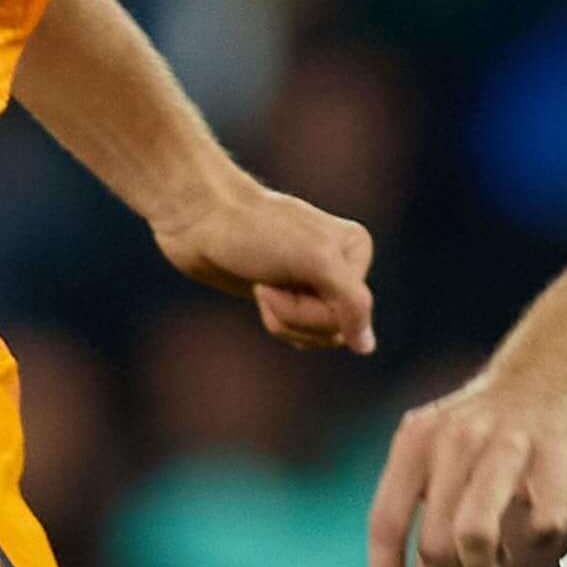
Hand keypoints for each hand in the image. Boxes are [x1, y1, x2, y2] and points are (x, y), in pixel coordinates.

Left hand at [149, 171, 376, 352]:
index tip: (281, 274)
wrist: (200, 220)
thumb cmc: (254, 233)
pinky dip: (276, 321)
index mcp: (357, 249)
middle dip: (294, 316)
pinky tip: (260, 293)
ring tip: (261, 286)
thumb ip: (351, 302)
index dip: (311, 309)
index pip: (352, 312)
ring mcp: (315, 282)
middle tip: (266, 284)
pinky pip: (298, 332)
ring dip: (282, 319)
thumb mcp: (315, 261)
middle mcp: (342, 266)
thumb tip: (367, 347)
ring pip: (316, 335)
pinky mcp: (290, 295)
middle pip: (336, 329)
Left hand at [368, 358, 566, 566]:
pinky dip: (540, 546)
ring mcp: (507, 444)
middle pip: (435, 545)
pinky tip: (536, 533)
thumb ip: (421, 526)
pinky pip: (542, 528)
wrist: (554, 370)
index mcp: (414, 441)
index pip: (384, 525)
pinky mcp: (556, 454)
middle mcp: (454, 439)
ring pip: (475, 538)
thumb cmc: (487, 434)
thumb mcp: (439, 459)